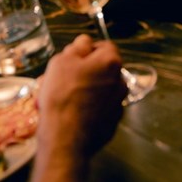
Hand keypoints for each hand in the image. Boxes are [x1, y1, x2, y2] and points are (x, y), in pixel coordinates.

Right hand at [37, 34, 125, 160]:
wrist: (66, 138)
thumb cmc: (62, 95)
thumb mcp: (62, 61)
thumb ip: (77, 47)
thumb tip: (85, 42)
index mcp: (111, 62)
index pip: (104, 46)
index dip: (86, 50)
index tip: (72, 59)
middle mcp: (120, 81)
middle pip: (101, 69)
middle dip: (83, 72)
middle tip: (61, 79)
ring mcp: (118, 104)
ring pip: (99, 89)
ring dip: (84, 90)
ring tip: (61, 98)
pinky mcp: (112, 123)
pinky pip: (99, 108)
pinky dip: (88, 108)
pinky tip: (71, 113)